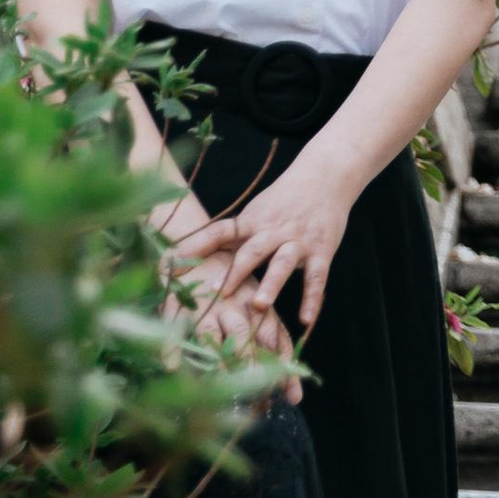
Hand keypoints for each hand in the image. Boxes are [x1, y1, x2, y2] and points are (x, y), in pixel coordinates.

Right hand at [165, 229, 302, 402]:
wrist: (197, 242)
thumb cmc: (235, 283)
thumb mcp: (258, 307)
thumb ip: (275, 347)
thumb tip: (297, 396)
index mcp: (256, 306)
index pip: (273, 337)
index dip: (281, 366)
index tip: (292, 395)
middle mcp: (231, 306)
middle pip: (242, 336)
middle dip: (250, 365)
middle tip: (256, 396)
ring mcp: (203, 305)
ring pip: (211, 333)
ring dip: (215, 359)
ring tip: (219, 384)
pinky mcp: (175, 302)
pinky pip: (172, 327)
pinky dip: (171, 346)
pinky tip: (172, 367)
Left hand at [190, 147, 357, 338]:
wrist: (325, 177)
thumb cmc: (282, 201)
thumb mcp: (255, 213)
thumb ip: (231, 237)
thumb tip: (188, 256)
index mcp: (251, 221)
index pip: (219, 232)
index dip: (196, 247)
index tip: (173, 266)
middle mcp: (272, 230)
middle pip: (251, 250)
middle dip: (235, 272)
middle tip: (218, 294)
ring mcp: (298, 241)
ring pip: (282, 263)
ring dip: (271, 284)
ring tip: (259, 305)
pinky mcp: (321, 251)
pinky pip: (316, 277)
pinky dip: (312, 299)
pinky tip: (305, 320)